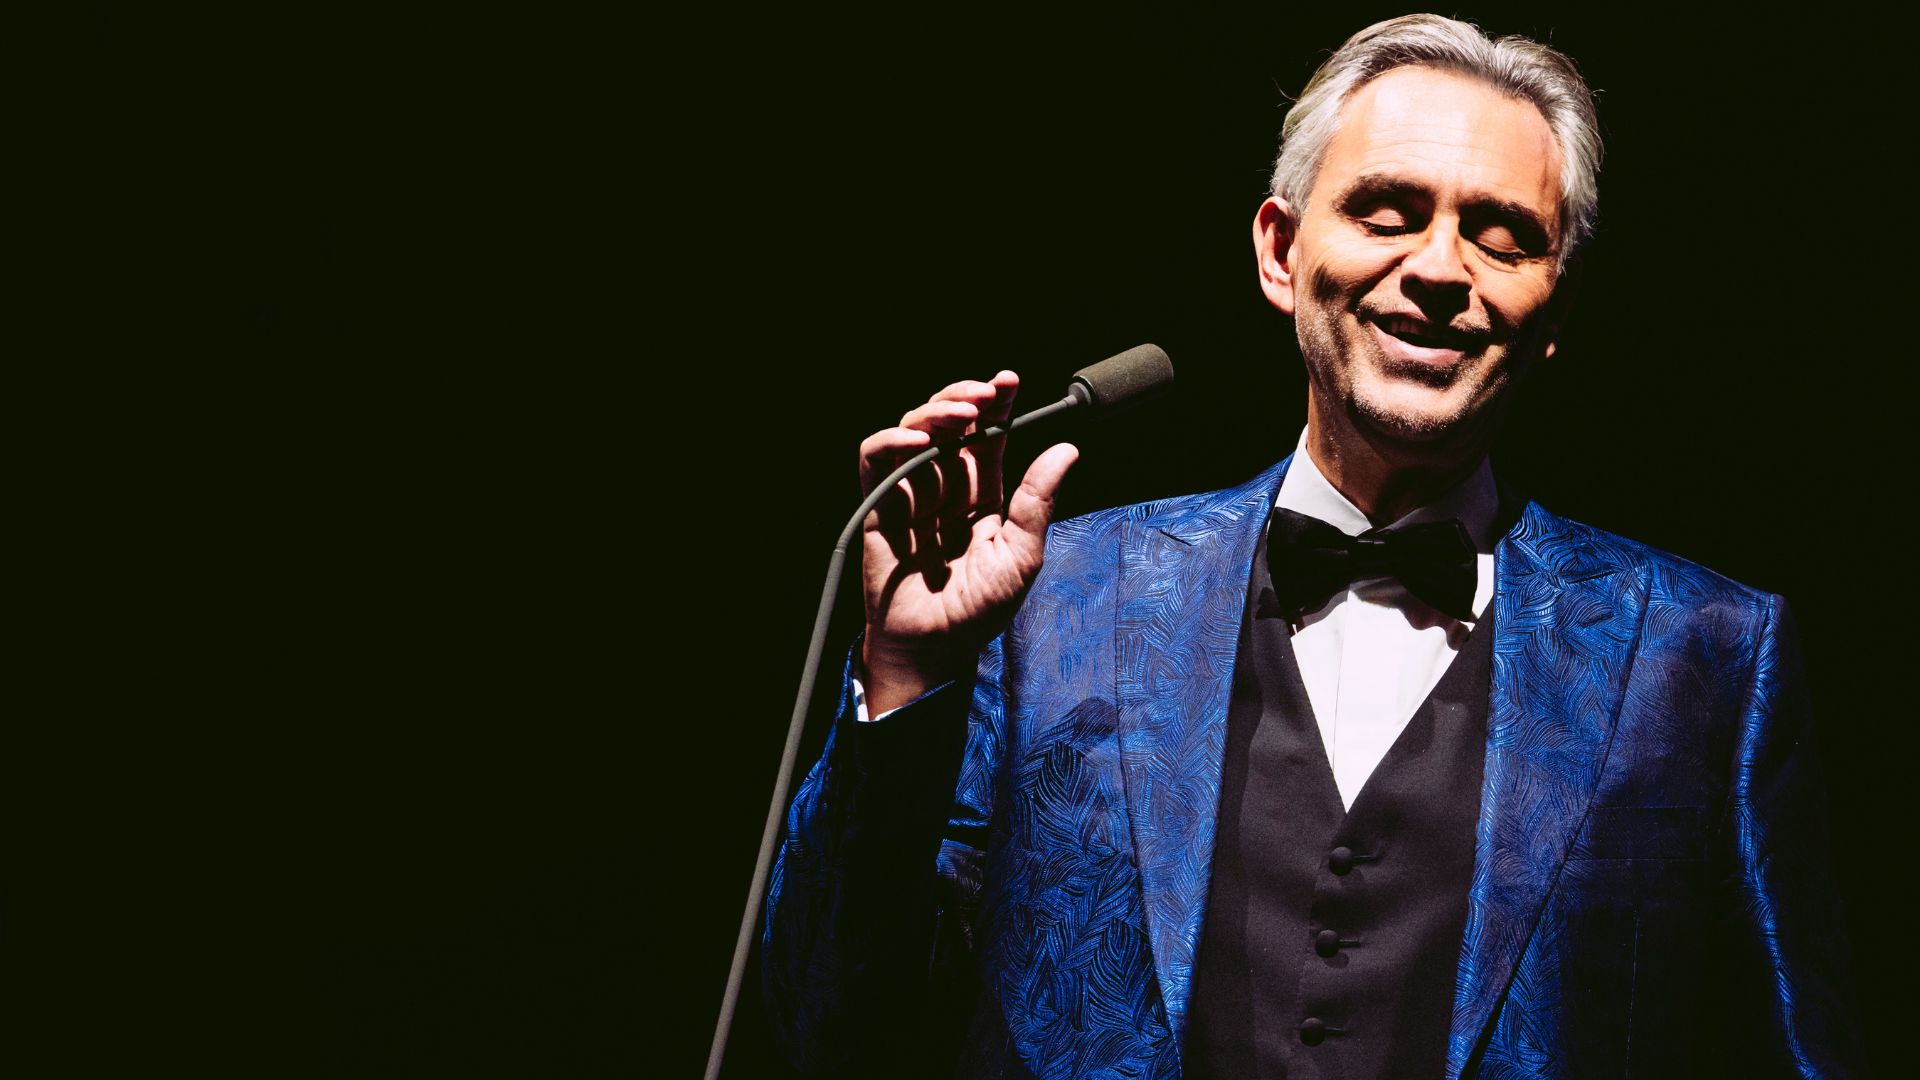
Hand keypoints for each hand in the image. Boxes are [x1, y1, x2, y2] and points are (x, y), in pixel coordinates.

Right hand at [858, 371, 1078, 714]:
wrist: (933, 649)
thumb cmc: (979, 611)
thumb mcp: (1022, 555)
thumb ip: (1038, 502)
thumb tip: (1067, 451)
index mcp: (981, 496)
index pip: (987, 437)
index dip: (996, 405)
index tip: (1009, 382)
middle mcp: (945, 488)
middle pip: (948, 424)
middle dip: (965, 400)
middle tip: (984, 397)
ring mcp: (911, 495)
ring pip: (913, 432)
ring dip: (934, 413)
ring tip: (958, 415)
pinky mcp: (880, 507)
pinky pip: (875, 461)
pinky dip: (891, 441)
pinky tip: (916, 441)